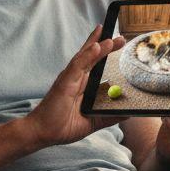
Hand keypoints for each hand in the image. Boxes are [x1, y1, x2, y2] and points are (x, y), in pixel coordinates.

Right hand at [23, 25, 125, 147]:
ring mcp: (69, 78)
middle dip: (105, 44)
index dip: (103, 51)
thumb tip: (127, 114)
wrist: (43, 133)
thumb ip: (108, 117)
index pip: (93, 63)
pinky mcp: (64, 82)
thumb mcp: (92, 122)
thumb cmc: (61, 126)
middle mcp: (75, 78)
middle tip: (121, 37)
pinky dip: (87, 55)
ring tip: (111, 39)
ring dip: (99, 46)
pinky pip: (77, 65)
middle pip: (91, 56)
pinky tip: (97, 46)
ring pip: (85, 57)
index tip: (117, 42)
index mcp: (80, 85)